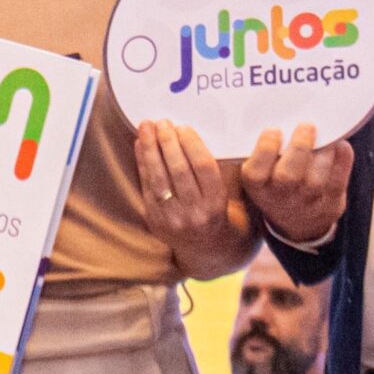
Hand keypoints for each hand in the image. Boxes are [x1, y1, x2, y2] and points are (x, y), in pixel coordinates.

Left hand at [134, 121, 242, 268]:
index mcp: (217, 205)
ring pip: (158, 178)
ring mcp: (172, 219)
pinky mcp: (155, 220)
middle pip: (179, 171)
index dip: (192, 145)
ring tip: (146, 126)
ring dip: (150, 148)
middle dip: (168, 142)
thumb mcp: (233, 195)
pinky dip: (142, 163)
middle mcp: (195, 214)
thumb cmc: (222, 212)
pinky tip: (140, 145)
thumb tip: (208, 131)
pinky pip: (146, 187)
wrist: (208, 252)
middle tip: (163, 121)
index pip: (204, 168)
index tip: (184, 127)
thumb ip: (224, 169)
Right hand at [242, 124, 351, 245]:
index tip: (274, 130)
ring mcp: (306, 204)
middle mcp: (280, 197)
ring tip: (326, 136)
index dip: (265, 150)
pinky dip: (342, 162)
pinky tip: (341, 146)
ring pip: (316, 180)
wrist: (297, 222)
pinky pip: (337, 184)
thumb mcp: (261, 170)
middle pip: (288, 176)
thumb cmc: (276, 183)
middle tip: (307, 126)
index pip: (255, 173)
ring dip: (323, 153)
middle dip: (299, 148)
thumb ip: (263, 147)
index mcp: (257, 186)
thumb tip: (277, 110)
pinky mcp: (329, 205)